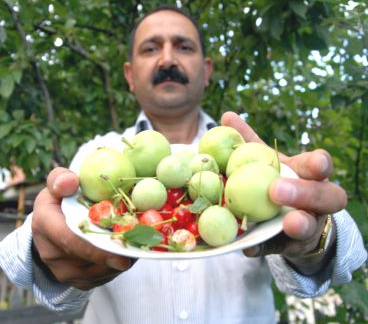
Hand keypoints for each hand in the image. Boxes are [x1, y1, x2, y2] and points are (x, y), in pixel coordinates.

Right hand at [32, 167, 134, 289]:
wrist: (52, 225)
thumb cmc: (60, 200)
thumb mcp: (57, 185)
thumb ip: (61, 179)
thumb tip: (71, 181)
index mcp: (45, 223)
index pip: (70, 240)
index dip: (95, 249)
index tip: (121, 255)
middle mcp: (50, 251)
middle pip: (87, 260)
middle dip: (114, 257)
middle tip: (137, 251)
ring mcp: (62, 270)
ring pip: (97, 272)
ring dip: (118, 262)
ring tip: (135, 246)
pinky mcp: (75, 280)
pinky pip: (100, 278)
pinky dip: (116, 268)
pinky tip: (127, 254)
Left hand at [221, 112, 346, 274]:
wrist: (287, 218)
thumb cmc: (276, 180)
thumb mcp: (265, 161)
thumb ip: (249, 141)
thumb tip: (226, 116)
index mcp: (309, 175)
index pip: (320, 166)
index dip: (319, 164)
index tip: (317, 163)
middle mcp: (315, 200)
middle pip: (326, 196)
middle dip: (306, 193)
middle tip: (278, 190)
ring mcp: (307, 225)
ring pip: (311, 225)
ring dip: (300, 224)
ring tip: (289, 223)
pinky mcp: (290, 246)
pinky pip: (278, 247)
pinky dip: (263, 247)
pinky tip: (250, 247)